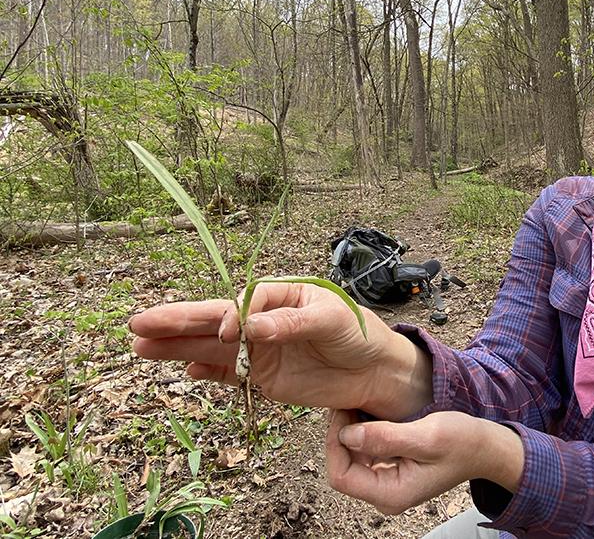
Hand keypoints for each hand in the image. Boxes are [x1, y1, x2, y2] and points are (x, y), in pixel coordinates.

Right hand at [129, 281, 432, 418]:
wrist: (375, 371)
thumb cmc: (359, 333)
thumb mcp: (332, 319)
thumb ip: (292, 323)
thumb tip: (253, 328)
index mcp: (279, 296)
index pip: (242, 303)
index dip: (228, 317)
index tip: (227, 334)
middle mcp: (262, 320)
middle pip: (213, 320)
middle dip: (176, 322)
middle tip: (138, 324)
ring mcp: (258, 350)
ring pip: (210, 348)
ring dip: (177, 347)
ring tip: (140, 345)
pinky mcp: (262, 377)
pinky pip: (228, 375)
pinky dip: (206, 374)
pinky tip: (184, 372)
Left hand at [326, 409, 523, 514]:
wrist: (485, 447)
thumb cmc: (462, 442)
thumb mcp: (426, 436)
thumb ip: (386, 438)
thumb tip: (348, 436)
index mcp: (391, 494)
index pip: (341, 476)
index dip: (335, 443)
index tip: (343, 411)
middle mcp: (385, 494)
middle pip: (342, 467)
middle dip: (341, 434)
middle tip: (348, 401)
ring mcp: (387, 484)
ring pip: (351, 459)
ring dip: (350, 431)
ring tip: (357, 403)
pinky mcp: (390, 470)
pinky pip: (364, 453)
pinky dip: (362, 433)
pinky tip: (369, 412)